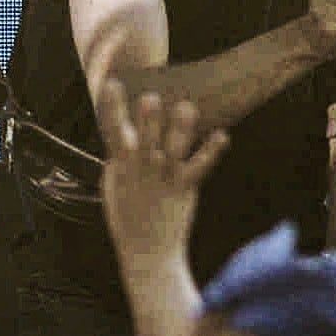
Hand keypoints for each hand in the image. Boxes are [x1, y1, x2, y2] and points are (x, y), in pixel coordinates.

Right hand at [97, 78, 225, 279]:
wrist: (146, 250)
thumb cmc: (128, 215)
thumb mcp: (113, 186)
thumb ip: (117, 159)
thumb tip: (118, 136)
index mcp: (122, 166)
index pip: (113, 132)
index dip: (112, 108)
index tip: (112, 84)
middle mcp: (142, 169)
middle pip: (145, 139)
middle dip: (147, 121)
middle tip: (151, 98)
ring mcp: (164, 178)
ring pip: (173, 149)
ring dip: (180, 130)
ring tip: (187, 109)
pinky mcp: (184, 187)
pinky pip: (199, 167)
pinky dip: (211, 152)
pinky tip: (223, 137)